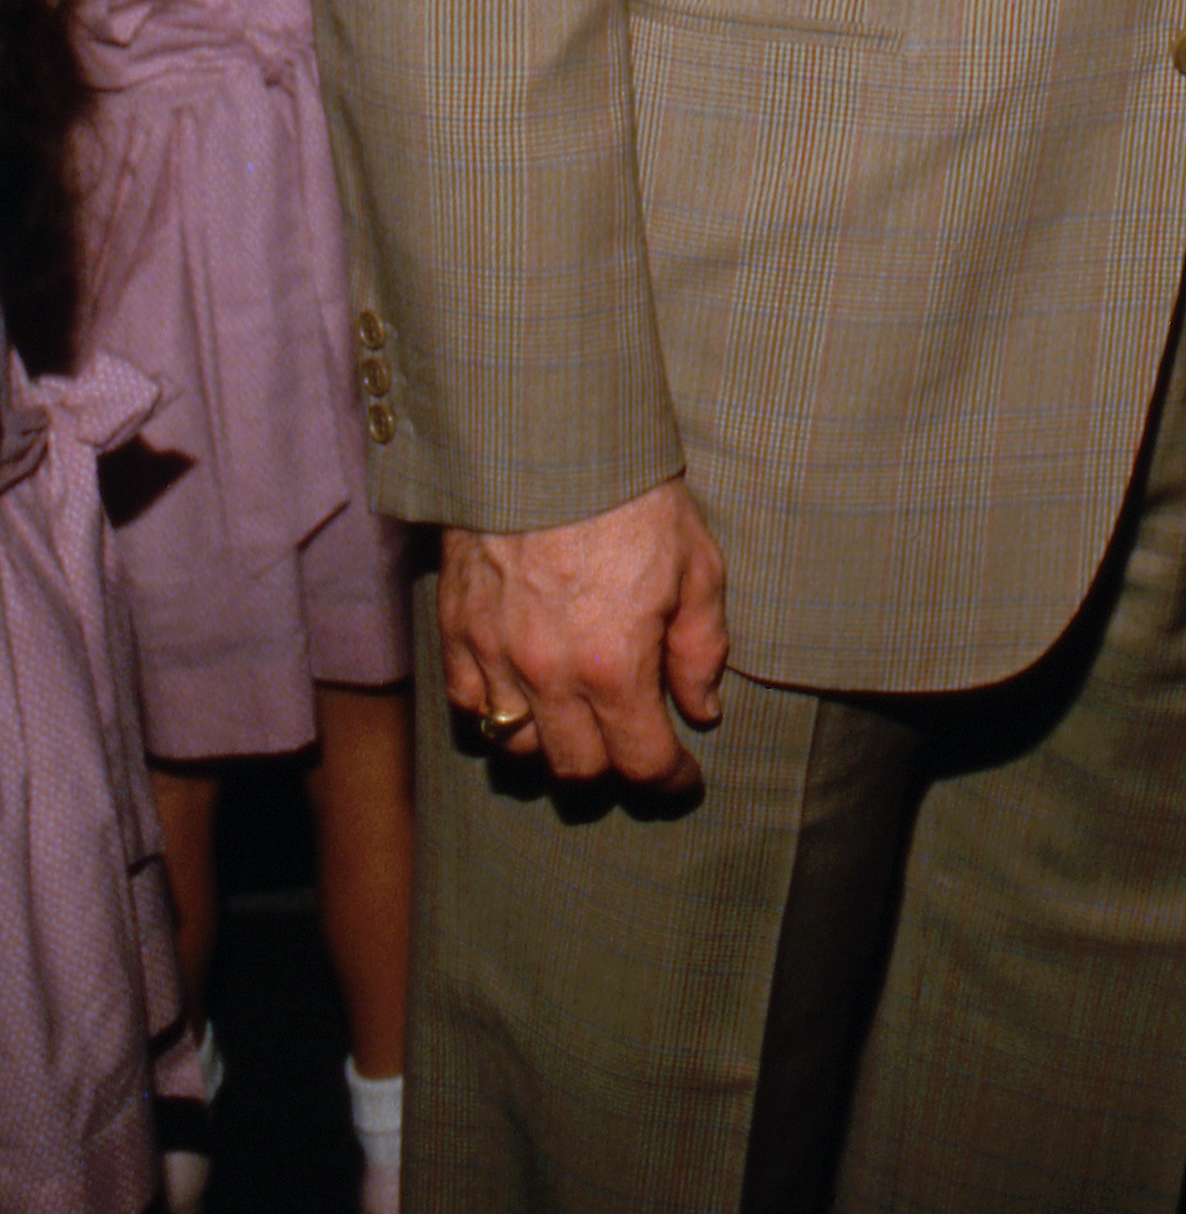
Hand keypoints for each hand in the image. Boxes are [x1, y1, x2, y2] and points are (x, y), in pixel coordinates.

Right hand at [437, 477, 728, 793]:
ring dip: (552, 748)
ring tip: (578, 725)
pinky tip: (522, 696)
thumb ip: (701, 647)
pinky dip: (496, 714)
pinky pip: (468, 705)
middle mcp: (549, 675)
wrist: (548, 433)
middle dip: (612, 771)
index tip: (683, 779)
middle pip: (576, 770)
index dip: (668, 780)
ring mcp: (495, 656)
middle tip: (632, 750)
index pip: (640, 764)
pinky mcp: (457, 630)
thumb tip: (701, 710)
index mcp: (614, 664)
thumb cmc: (632, 492)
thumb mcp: (695, 562)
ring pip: (517, 749)